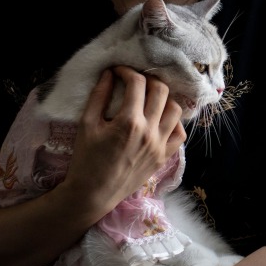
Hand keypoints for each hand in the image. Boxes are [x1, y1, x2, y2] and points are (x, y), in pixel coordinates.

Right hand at [62, 67, 186, 218]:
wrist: (94, 193)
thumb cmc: (86, 159)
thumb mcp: (86, 124)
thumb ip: (99, 96)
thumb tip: (109, 73)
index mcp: (129, 122)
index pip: (137, 83)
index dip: (126, 71)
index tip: (118, 72)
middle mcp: (150, 132)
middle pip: (161, 91)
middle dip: (148, 79)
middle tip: (135, 81)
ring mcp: (160, 145)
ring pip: (175, 110)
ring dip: (164, 98)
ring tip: (149, 98)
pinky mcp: (164, 157)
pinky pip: (180, 134)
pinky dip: (173, 122)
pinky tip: (160, 119)